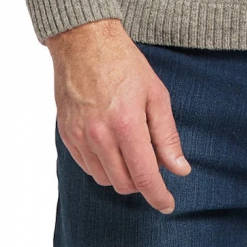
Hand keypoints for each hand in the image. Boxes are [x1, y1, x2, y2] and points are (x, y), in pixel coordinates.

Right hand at [46, 18, 190, 212]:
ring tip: (131, 152)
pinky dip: (102, 165)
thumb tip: (180, 169)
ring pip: (103, 179)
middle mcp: (100, 136)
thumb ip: (167, 136)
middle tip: (152, 166)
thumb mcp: (156, 95)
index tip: (167, 204)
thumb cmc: (124, 63)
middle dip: (141, 184)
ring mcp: (79, 137)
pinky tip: (111, 146)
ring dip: (121, 175)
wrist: (84, 42)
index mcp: (127, 125)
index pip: (145, 177)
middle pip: (123, 184)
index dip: (158, 196)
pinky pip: (86, 166)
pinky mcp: (66, 135)